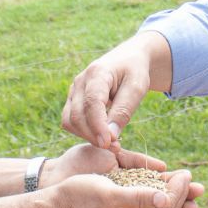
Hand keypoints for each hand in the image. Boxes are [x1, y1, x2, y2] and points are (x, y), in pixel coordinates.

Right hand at [42, 143, 203, 207]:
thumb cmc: (76, 196)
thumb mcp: (108, 193)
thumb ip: (138, 196)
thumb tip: (166, 198)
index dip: (178, 191)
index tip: (187, 173)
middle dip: (182, 200)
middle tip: (198, 185)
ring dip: (175, 207)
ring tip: (192, 197)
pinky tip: (167, 205)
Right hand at [62, 32, 169, 150]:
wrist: (127, 59)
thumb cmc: (134, 72)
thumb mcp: (137, 88)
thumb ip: (123, 111)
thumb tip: (110, 137)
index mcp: (97, 73)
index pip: (92, 102)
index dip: (98, 125)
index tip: (108, 143)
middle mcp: (80, 81)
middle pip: (77, 115)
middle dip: (93, 135)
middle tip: (115, 148)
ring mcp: (73, 90)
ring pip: (69, 120)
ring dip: (87, 136)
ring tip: (110, 143)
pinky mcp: (72, 99)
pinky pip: (70, 120)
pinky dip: (83, 132)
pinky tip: (101, 135)